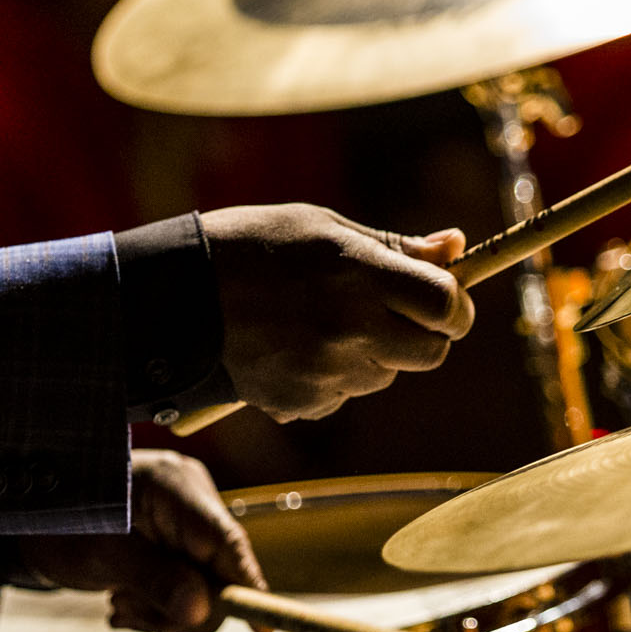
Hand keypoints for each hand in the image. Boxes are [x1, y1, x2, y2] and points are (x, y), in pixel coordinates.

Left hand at [17, 449, 264, 631]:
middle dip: (181, 606)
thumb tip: (201, 616)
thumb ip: (155, 580)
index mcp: (177, 487)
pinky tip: (122, 601)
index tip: (263, 627)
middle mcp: (189, 501)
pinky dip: (156, 605)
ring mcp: (183, 523)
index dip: (246, 585)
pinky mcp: (173, 544)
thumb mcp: (103, 555)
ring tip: (119, 603)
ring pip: (201, 589)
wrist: (24, 517)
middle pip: (218, 572)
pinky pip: (184, 588)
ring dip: (162, 610)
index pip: (226, 541)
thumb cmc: (57, 521)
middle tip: (133, 611)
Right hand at [202, 204, 474, 421]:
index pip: (447, 305)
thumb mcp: (324, 228)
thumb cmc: (251, 247)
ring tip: (322, 322)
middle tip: (389, 311)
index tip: (445, 297)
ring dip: (373, 355)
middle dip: (424, 334)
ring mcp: (327, 372)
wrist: (172, 298)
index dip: (455, 305)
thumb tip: (457, 247)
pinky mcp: (303, 403)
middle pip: (431, 353)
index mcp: (361, 275)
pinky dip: (332, 377)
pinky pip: (341, 396)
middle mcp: (351, 329)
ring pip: (385, 375)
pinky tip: (295, 348)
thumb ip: (395, 247)